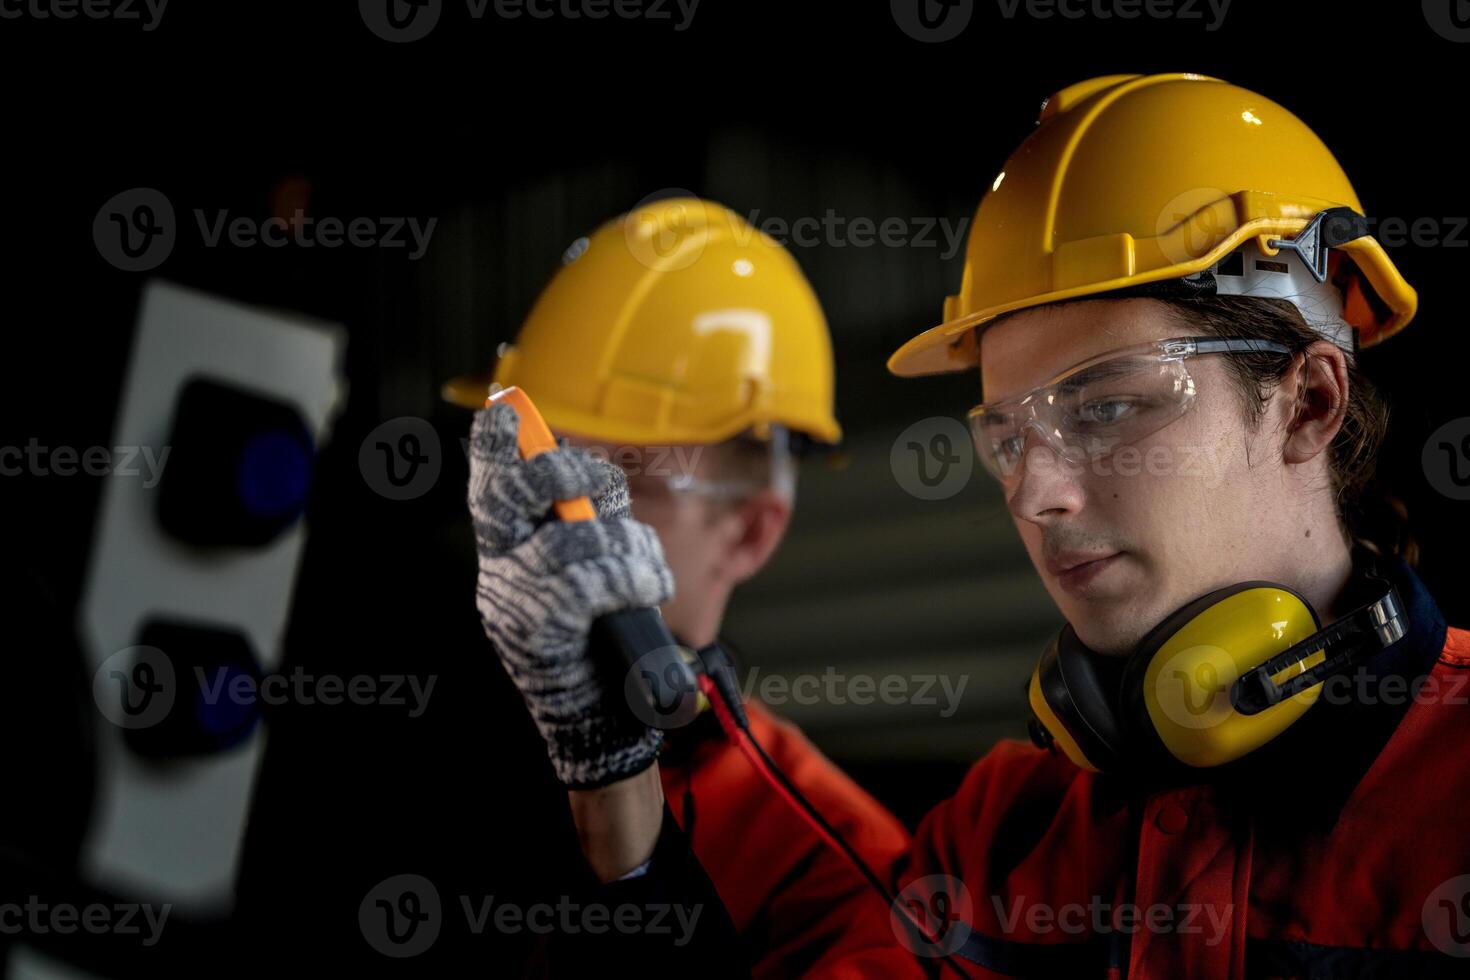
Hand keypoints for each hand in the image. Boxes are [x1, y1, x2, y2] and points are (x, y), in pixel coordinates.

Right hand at [468, 402, 673, 787]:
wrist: (602, 720)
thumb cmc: (604, 642)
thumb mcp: (600, 571)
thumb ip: (590, 527)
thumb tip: (595, 483)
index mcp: (511, 548)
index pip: (491, 483)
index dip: (498, 445)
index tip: (507, 408)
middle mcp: (502, 569)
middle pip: (512, 494)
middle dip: (560, 474)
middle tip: (591, 487)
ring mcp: (514, 602)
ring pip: (569, 540)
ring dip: (624, 550)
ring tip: (645, 576)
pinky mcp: (537, 632)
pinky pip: (585, 582)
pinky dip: (627, 580)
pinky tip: (644, 592)